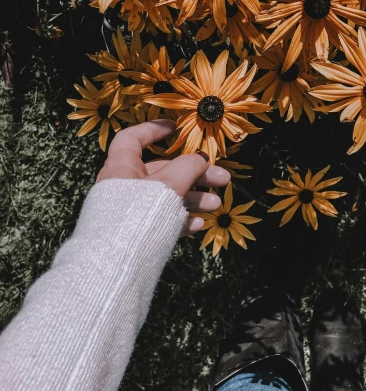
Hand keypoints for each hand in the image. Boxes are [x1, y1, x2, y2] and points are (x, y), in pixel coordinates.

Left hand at [96, 120, 229, 235]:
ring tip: (216, 205)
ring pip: (165, 197)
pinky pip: (160, 220)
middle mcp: (123, 186)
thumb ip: (188, 167)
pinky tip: (197, 225)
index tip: (175, 128)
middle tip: (222, 179)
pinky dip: (179, 219)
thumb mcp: (169, 184)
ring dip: (193, 199)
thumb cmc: (139, 213)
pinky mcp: (134, 233)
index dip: (153, 130)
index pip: (133, 139)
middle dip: (194, 174)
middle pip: (162, 171)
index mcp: (122, 167)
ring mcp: (128, 211)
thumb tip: (200, 159)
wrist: (117, 262)